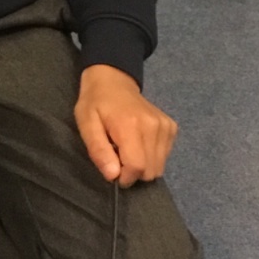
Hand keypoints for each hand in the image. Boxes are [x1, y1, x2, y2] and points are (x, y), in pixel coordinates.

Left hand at [74, 64, 178, 186]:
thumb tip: (113, 176)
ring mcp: (165, 126)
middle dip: (133, 173)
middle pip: (151, 170)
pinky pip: (164, 156)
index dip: (125, 178)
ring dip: (143, 165)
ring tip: (127, 149)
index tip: (114, 172)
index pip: (137, 167)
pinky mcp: (171, 127)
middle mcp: (154, 126)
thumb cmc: (95, 103)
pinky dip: (151, 156)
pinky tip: (139, 143)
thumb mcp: (86, 125)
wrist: (113, 80)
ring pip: (159, 166)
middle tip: (118, 157)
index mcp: (131, 125)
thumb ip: (99, 151)